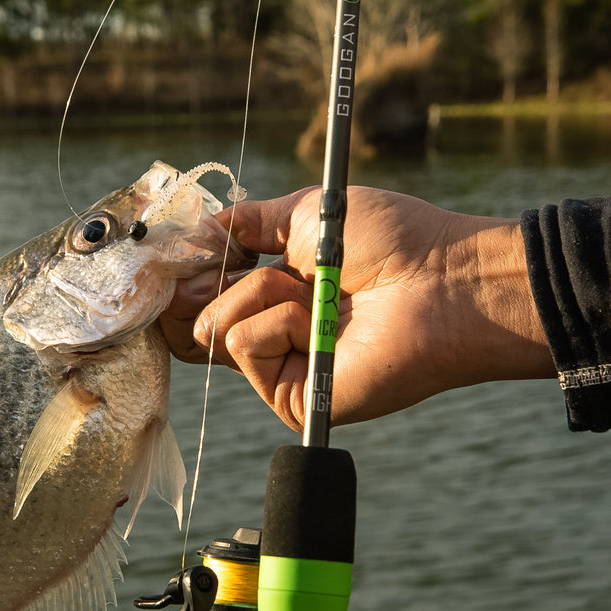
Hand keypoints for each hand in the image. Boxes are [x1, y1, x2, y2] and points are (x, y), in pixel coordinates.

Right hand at [160, 187, 555, 428]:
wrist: (440, 281)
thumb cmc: (390, 242)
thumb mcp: (306, 215)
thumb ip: (248, 223)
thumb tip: (197, 230)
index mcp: (278, 294)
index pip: (207, 297)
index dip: (186, 276)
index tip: (170, 255)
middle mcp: (275, 335)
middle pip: (197, 318)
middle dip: (212, 281)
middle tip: (251, 263)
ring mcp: (281, 368)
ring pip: (218, 326)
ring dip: (262, 292)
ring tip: (315, 291)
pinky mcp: (289, 396)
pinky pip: (245, 344)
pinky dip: (278, 319)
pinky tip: (318, 319)